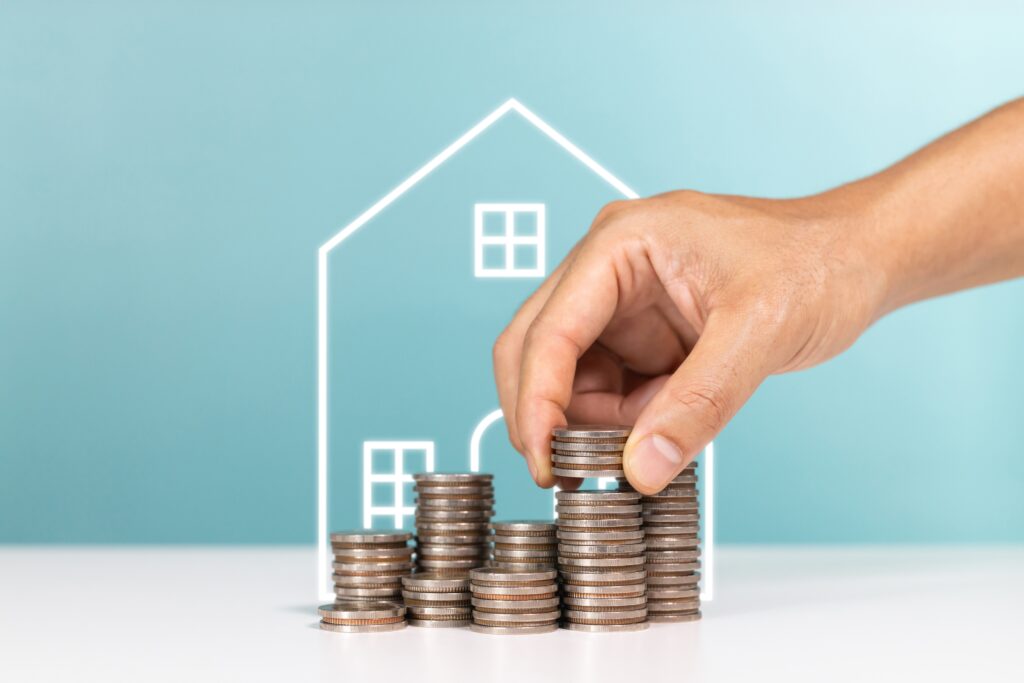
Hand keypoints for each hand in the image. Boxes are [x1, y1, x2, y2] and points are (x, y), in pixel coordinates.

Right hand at [493, 190, 884, 492]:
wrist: (859, 258)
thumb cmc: (817, 264)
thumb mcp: (760, 332)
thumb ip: (699, 403)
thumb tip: (642, 469)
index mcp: (620, 243)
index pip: (550, 330)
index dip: (536, 402)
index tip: (545, 462)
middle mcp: (607, 268)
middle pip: (536, 349)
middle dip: (546, 415)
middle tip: (568, 474)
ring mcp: (621, 302)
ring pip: (567, 377)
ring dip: (591, 424)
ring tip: (645, 446)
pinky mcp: (641, 333)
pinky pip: (606, 388)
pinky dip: (620, 423)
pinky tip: (659, 431)